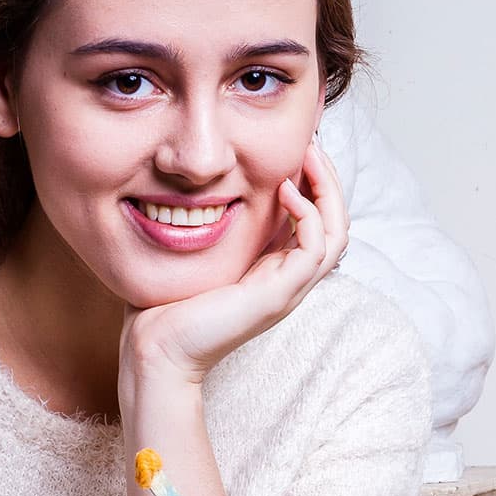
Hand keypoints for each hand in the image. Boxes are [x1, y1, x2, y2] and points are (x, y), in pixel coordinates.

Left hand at [119, 142, 348, 394]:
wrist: (157, 349)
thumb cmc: (167, 306)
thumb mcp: (198, 256)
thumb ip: (211, 228)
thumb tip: (199, 190)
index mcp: (273, 272)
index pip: (317, 223)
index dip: (315, 185)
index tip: (297, 150)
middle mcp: (288, 281)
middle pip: (336, 224)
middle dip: (329, 180)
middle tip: (313, 145)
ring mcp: (287, 290)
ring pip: (337, 233)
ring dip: (328, 190)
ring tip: (308, 157)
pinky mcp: (278, 295)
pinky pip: (316, 248)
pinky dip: (309, 214)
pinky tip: (285, 190)